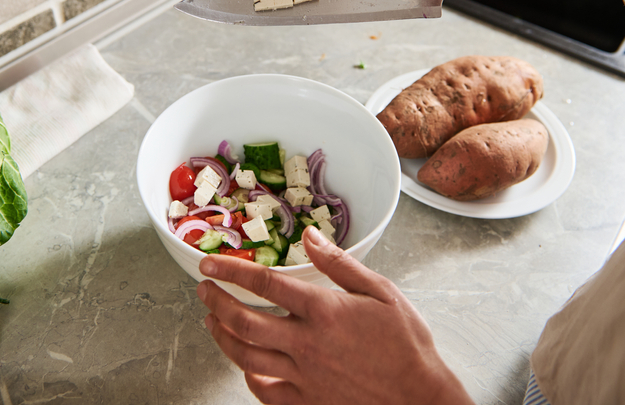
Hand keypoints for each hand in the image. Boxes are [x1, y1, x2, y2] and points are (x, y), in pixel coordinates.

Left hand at [197, 227, 473, 404]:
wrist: (420, 398)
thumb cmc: (406, 346)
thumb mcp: (382, 293)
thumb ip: (341, 264)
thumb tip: (311, 236)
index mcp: (325, 311)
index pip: (265, 285)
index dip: (231, 272)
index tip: (211, 265)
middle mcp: (307, 344)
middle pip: (244, 322)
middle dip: (216, 302)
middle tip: (204, 290)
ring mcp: (303, 376)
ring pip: (245, 356)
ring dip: (222, 336)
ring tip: (213, 321)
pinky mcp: (305, 402)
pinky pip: (263, 390)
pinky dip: (247, 374)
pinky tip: (245, 363)